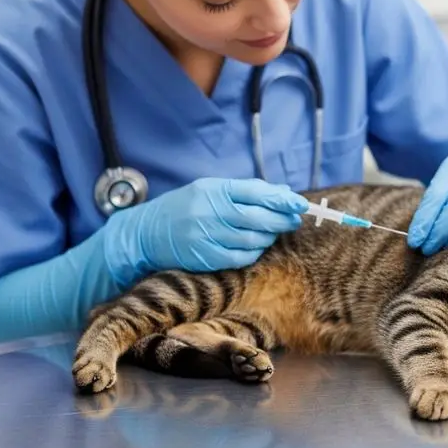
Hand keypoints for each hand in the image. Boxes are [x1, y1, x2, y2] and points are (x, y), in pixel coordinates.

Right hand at [105, 178, 308, 282]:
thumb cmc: (187, 207)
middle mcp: (209, 212)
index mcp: (213, 190)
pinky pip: (241, 258)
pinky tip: (256, 246)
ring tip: (273, 232)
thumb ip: (247, 191)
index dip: (281, 200)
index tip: (301, 204)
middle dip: (282, 219)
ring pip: (253, 239)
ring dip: (269, 236)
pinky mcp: (204, 257)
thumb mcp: (212, 189)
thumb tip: (285, 194)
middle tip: (294, 220)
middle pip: (258, 218)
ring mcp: (206, 236)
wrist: (147, 232)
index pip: (255, 193)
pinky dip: (255, 252)